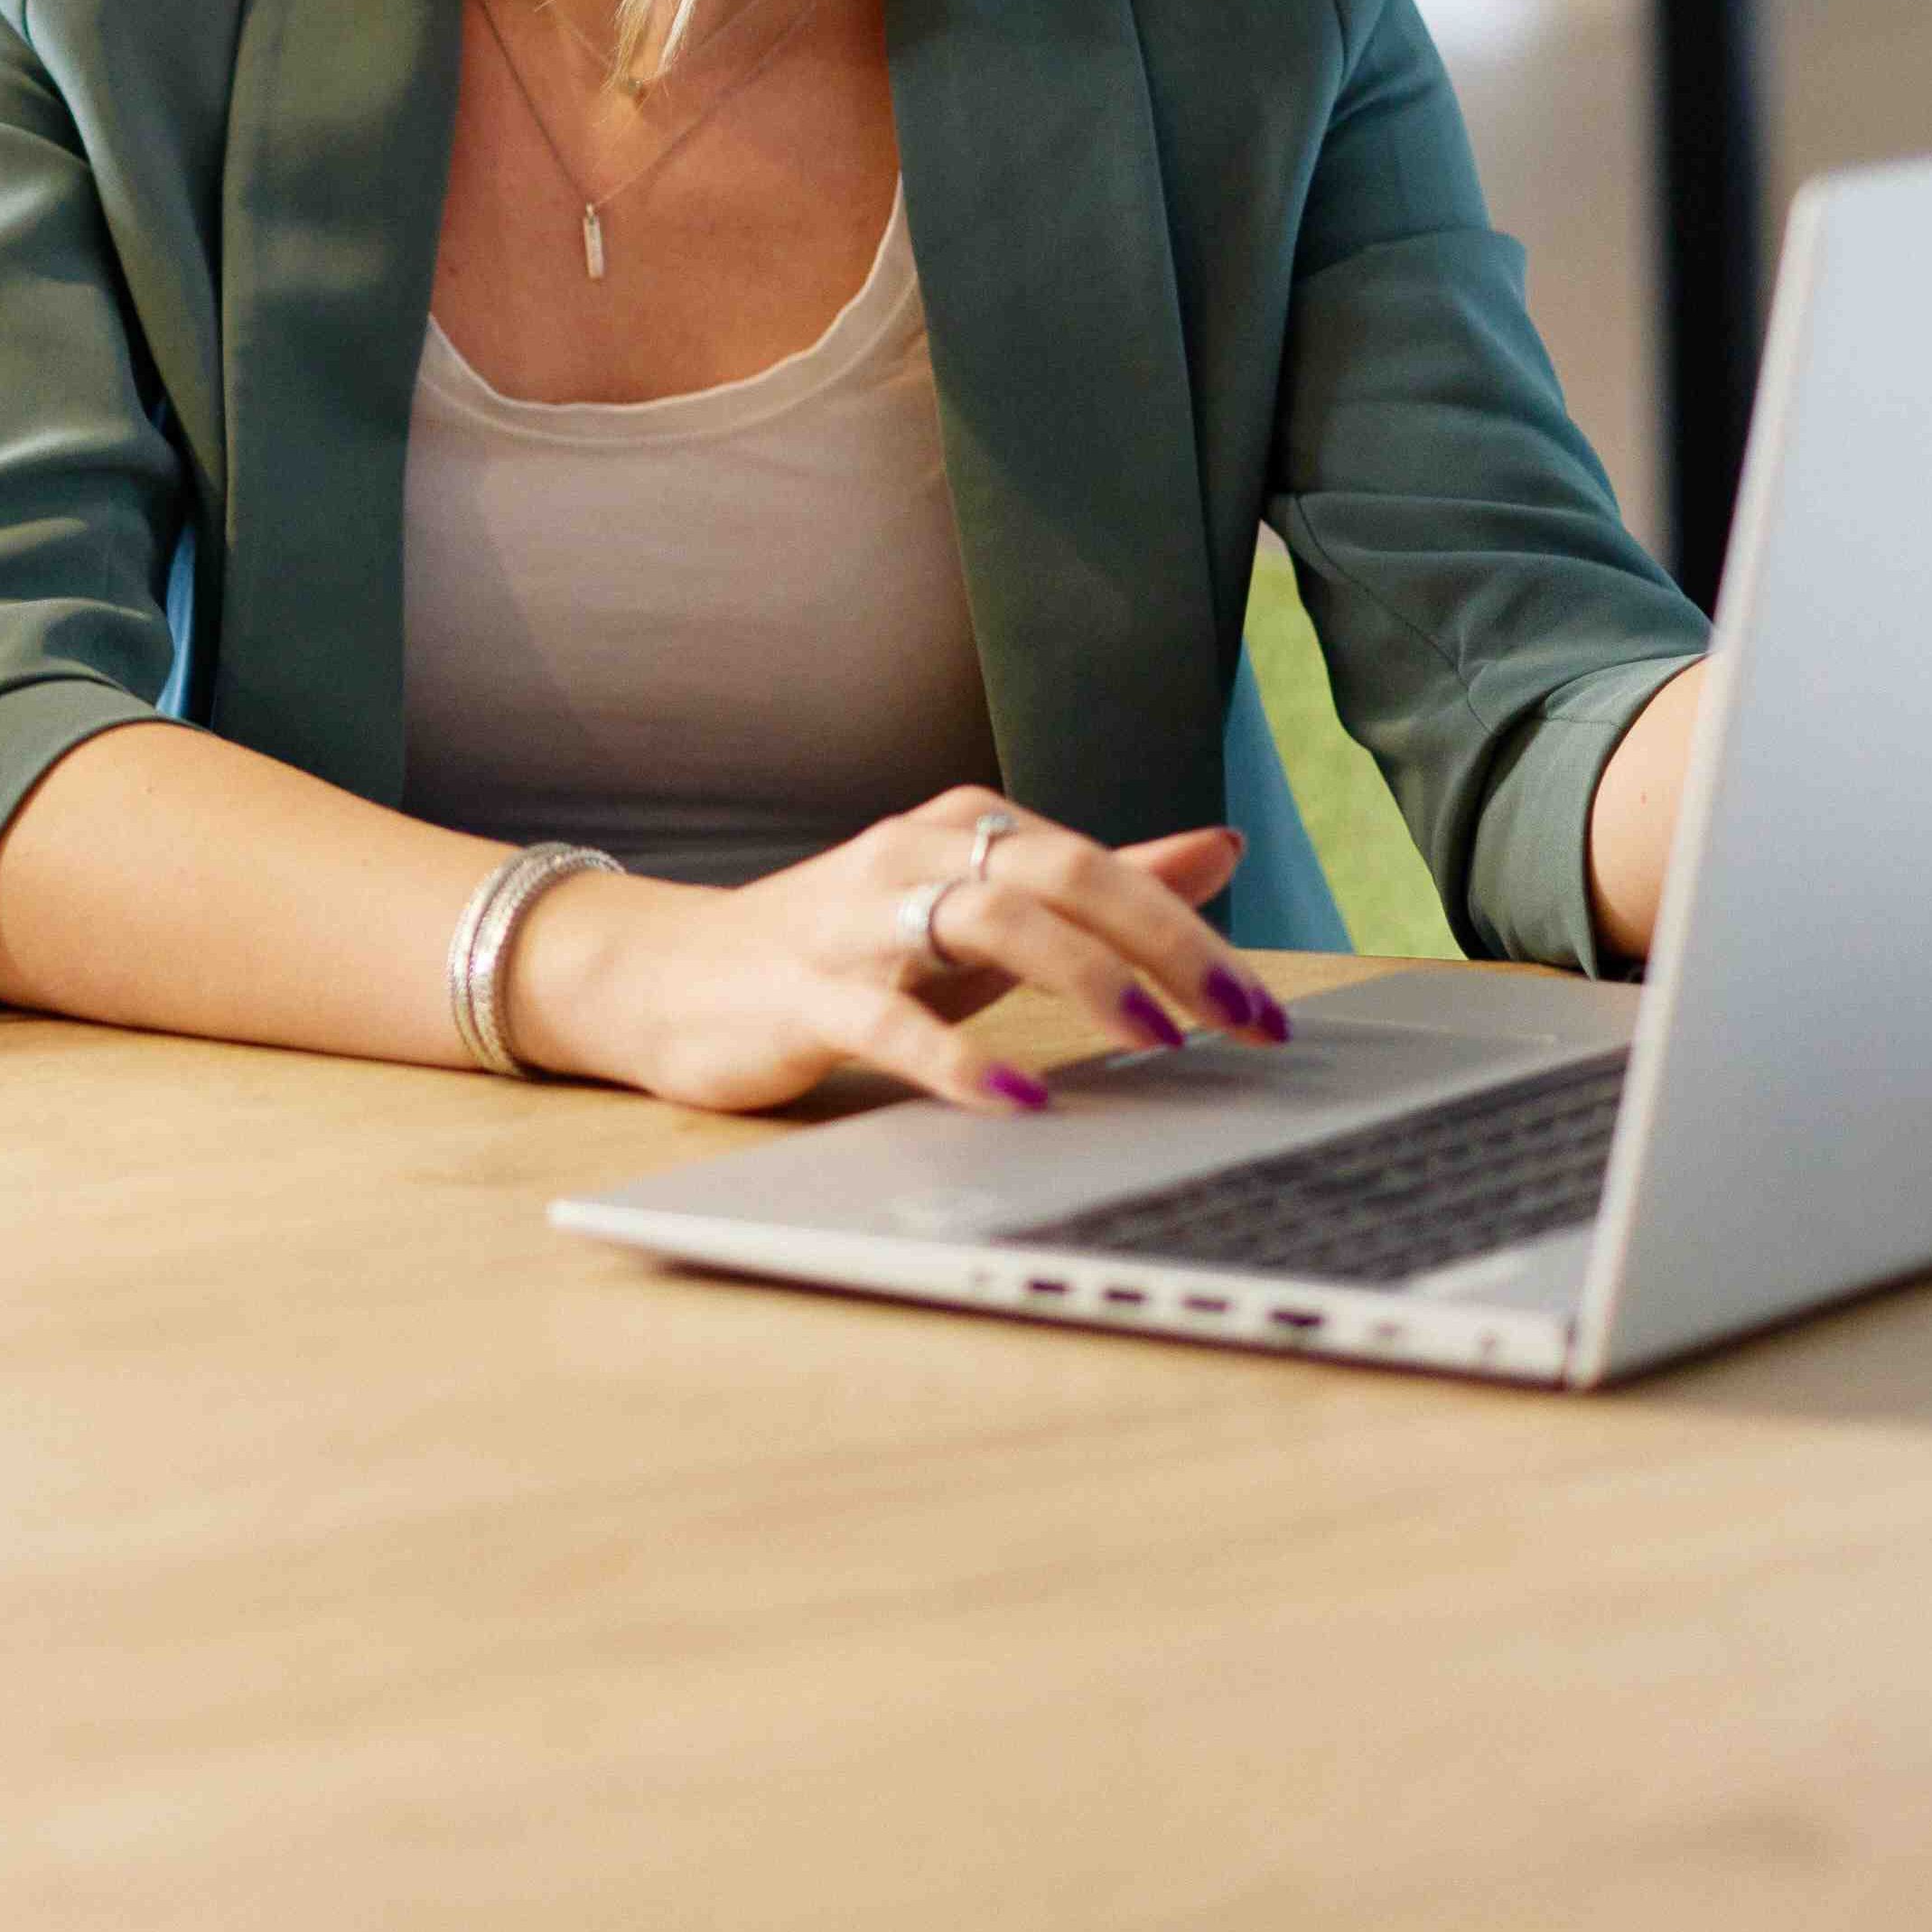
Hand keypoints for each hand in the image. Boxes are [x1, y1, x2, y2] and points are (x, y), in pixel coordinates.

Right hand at [506, 793, 1281, 1117]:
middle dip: (1169, 945)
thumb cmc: (840, 950)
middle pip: (1062, 874)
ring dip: (1086, 978)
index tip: (1265, 1012)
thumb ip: (1098, 884)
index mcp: (964, 830)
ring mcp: (855, 921)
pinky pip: (892, 1019)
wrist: (666, 977)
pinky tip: (1019, 1101)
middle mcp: (914, 853)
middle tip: (1244, 1021)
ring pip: (989, 918)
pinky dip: (962, 1060)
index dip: (1193, 932)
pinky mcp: (804, 993)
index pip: (1099, 863)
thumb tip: (1220, 847)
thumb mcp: (978, 912)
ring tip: (1156, 1040)